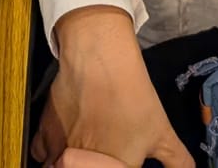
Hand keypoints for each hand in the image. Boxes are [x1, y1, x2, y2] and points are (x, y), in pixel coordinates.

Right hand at [31, 7, 192, 167]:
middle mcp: (85, 167)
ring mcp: (61, 154)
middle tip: (98, 155)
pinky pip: (40, 155)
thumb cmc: (133, 96)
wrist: (99, 60)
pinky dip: (47, 154)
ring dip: (65, 165)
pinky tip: (60, 144)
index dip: (115, 167)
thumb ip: (178, 162)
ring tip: (77, 156)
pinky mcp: (45, 135)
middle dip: (90, 165)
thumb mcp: (163, 131)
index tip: (116, 160)